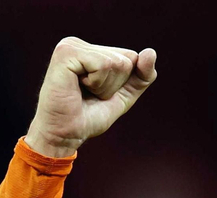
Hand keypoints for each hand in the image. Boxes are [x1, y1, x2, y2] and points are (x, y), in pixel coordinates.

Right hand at [24, 38, 155, 158]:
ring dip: (105, 87)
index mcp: (90, 50)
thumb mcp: (124, 96)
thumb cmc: (89, 117)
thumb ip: (142, 76)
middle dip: (114, 85)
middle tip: (89, 95)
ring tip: (83, 93)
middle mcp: (79, 43)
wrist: (65, 135)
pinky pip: (103, 65)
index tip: (98, 93)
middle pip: (126, 59)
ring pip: (116, 63)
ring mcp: (71, 45)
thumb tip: (151, 52)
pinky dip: (97, 84)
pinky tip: (77, 88)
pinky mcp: (66, 53)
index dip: (123, 83)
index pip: (131, 57)